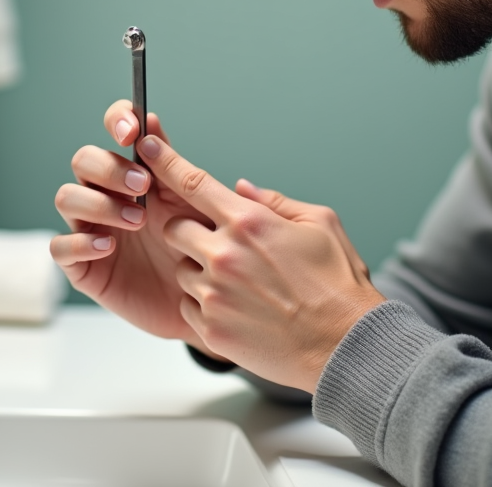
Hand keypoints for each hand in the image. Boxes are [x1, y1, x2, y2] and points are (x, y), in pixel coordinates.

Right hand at [51, 101, 217, 352]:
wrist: (206, 303)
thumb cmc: (203, 250)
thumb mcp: (195, 206)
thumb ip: (174, 166)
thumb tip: (152, 122)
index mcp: (137, 171)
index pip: (115, 130)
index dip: (116, 121)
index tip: (131, 132)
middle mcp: (108, 193)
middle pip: (84, 159)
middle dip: (109, 167)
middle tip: (142, 186)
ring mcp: (92, 227)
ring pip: (67, 196)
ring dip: (98, 202)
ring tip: (136, 221)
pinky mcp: (84, 265)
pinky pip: (60, 246)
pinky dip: (80, 241)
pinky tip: (107, 246)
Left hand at [139, 134, 385, 392]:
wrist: (345, 345)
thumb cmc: (337, 285)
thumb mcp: (320, 223)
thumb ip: (274, 201)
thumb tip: (241, 188)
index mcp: (249, 222)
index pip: (192, 182)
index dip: (164, 162)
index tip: (145, 146)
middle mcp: (225, 254)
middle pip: (173, 229)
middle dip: (189, 233)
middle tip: (220, 246)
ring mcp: (215, 293)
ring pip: (181, 269)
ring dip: (199, 272)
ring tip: (241, 286)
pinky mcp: (211, 328)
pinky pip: (188, 306)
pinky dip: (205, 306)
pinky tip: (241, 310)